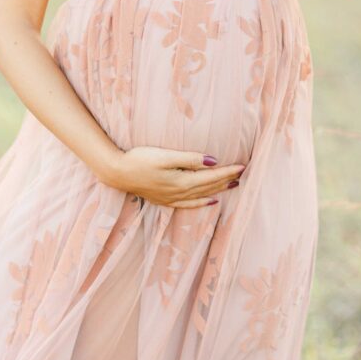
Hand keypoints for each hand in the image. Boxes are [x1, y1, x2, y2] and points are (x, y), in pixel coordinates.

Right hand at [111, 146, 245, 208]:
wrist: (117, 173)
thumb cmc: (140, 159)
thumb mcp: (165, 156)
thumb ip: (190, 159)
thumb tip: (213, 161)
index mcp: (182, 180)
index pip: (211, 176)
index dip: (227, 171)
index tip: (243, 166)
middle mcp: (180, 192)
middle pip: (209, 186)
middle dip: (227, 180)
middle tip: (243, 174)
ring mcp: (172, 198)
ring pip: (202, 195)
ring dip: (219, 190)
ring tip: (233, 185)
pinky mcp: (165, 200)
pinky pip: (189, 204)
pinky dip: (202, 202)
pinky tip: (211, 201)